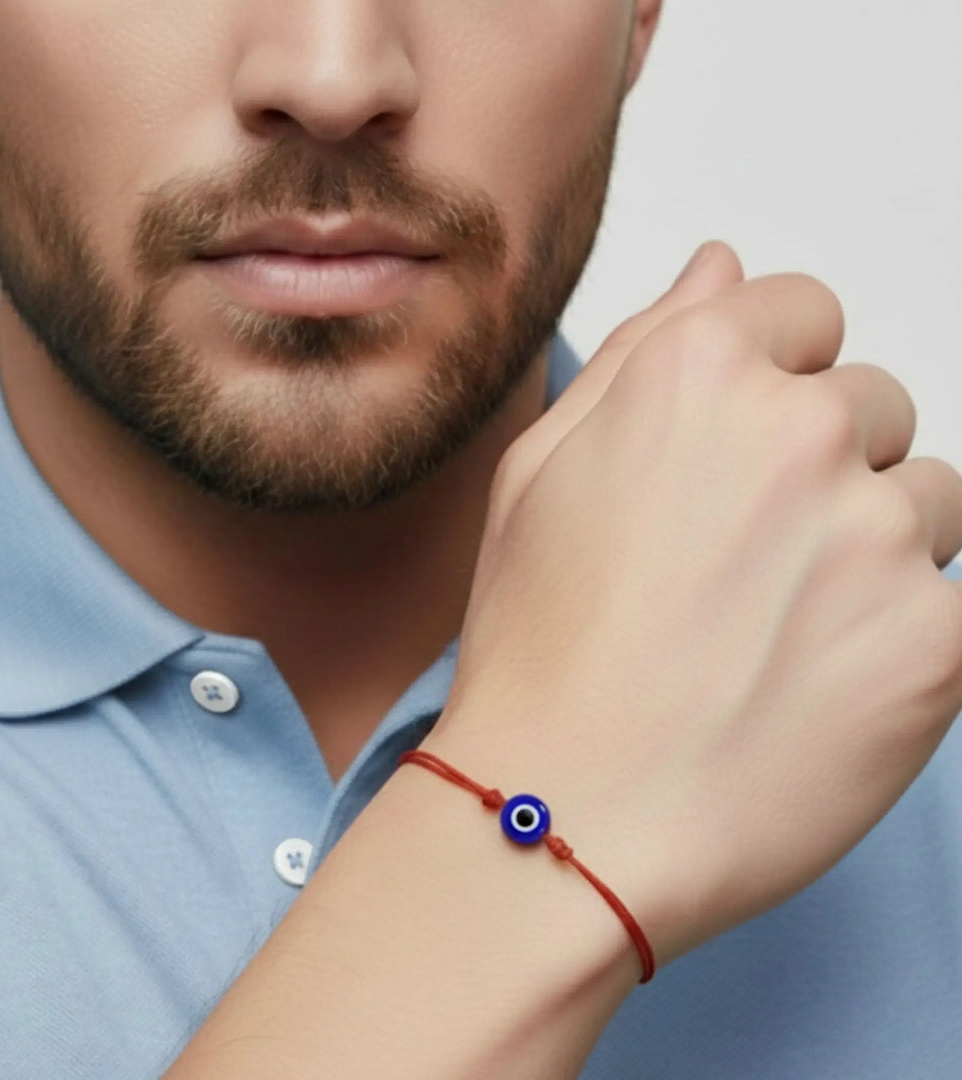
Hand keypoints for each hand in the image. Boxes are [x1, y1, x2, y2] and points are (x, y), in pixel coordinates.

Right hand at [428, 245, 961, 970]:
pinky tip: (809, 687)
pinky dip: (895, 639)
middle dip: (820, 469)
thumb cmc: (538, 644)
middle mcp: (801, 430)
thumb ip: (640, 349)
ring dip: (870, 550)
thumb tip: (720, 264)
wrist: (566, 809)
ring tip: (772, 635)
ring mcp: (880, 534)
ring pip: (926, 502)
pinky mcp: (939, 642)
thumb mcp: (541, 472)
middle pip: (872, 407)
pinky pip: (952, 604)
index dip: (769, 383)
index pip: (804, 312)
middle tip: (737, 568)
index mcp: (697, 372)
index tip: (736, 457)